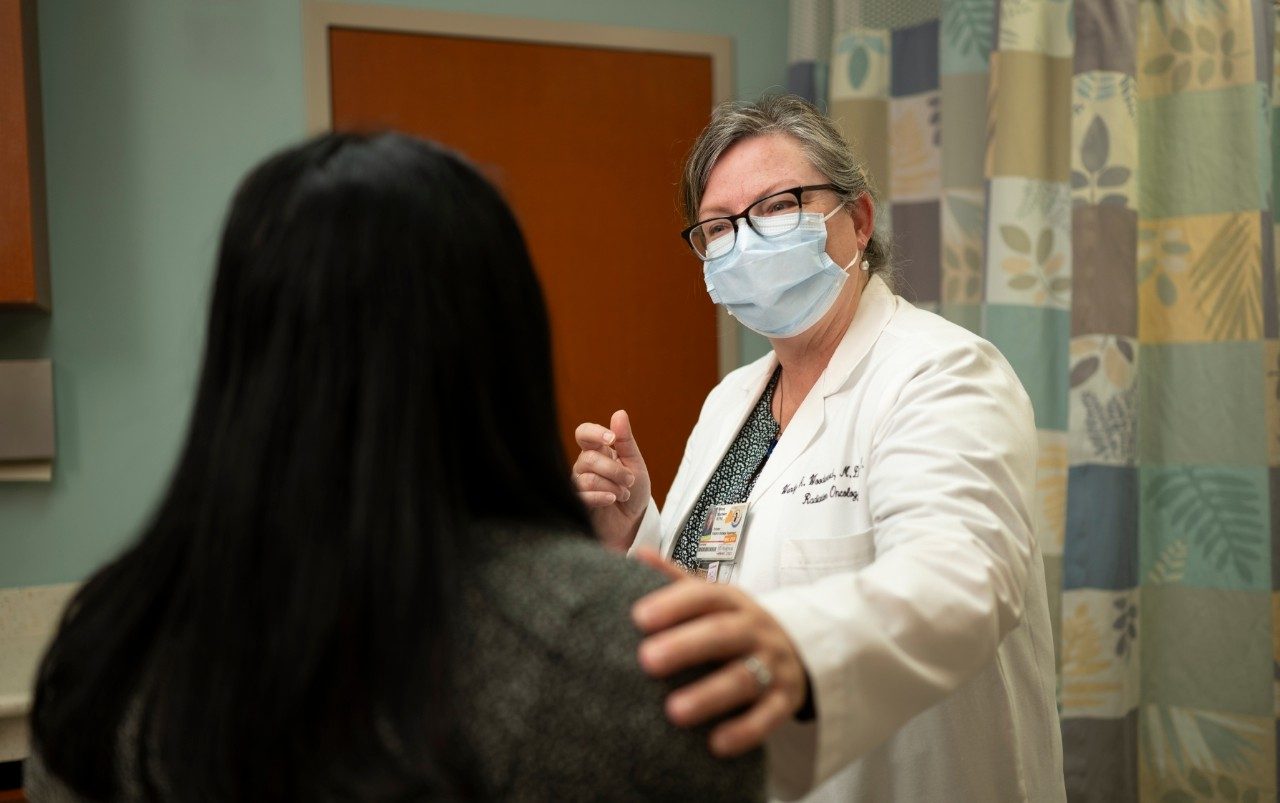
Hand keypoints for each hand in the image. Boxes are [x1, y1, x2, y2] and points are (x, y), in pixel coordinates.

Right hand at [572, 410, 651, 551]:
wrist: (634, 523)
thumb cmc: (633, 492)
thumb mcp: (635, 463)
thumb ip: (625, 440)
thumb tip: (619, 413)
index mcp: (597, 452)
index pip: (583, 433)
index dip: (594, 432)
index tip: (611, 438)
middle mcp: (583, 466)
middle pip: (589, 458)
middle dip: (615, 470)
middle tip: (630, 481)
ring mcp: (578, 485)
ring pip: (588, 478)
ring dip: (612, 486)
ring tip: (623, 494)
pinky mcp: (578, 504)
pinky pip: (582, 496)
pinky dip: (602, 496)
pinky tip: (612, 499)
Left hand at [631, 549, 808, 756]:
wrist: (802, 647)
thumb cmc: (738, 624)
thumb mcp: (716, 599)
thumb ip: (677, 581)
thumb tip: (636, 553)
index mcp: (733, 601)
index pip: (704, 596)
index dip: (673, 604)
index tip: (638, 617)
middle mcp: (755, 629)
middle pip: (722, 634)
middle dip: (686, 646)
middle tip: (647, 660)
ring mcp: (774, 665)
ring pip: (745, 678)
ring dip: (710, 695)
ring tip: (673, 712)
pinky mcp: (786, 699)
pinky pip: (768, 717)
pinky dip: (745, 731)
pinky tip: (715, 744)